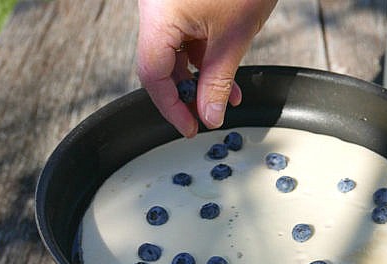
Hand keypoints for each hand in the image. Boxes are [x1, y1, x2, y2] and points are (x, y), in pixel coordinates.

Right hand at [137, 0, 276, 136]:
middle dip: (188, 94)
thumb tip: (209, 115)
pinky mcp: (181, 2)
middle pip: (160, 65)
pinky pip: (185, 36)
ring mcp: (167, 5)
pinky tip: (225, 74)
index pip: (152, 76)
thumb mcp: (234, 38)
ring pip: (174, 53)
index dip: (171, 108)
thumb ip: (217, 82)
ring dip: (200, 78)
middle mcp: (155, 10)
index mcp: (159, 16)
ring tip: (227, 96)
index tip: (190, 127)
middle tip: (207, 116)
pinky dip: (204, 57)